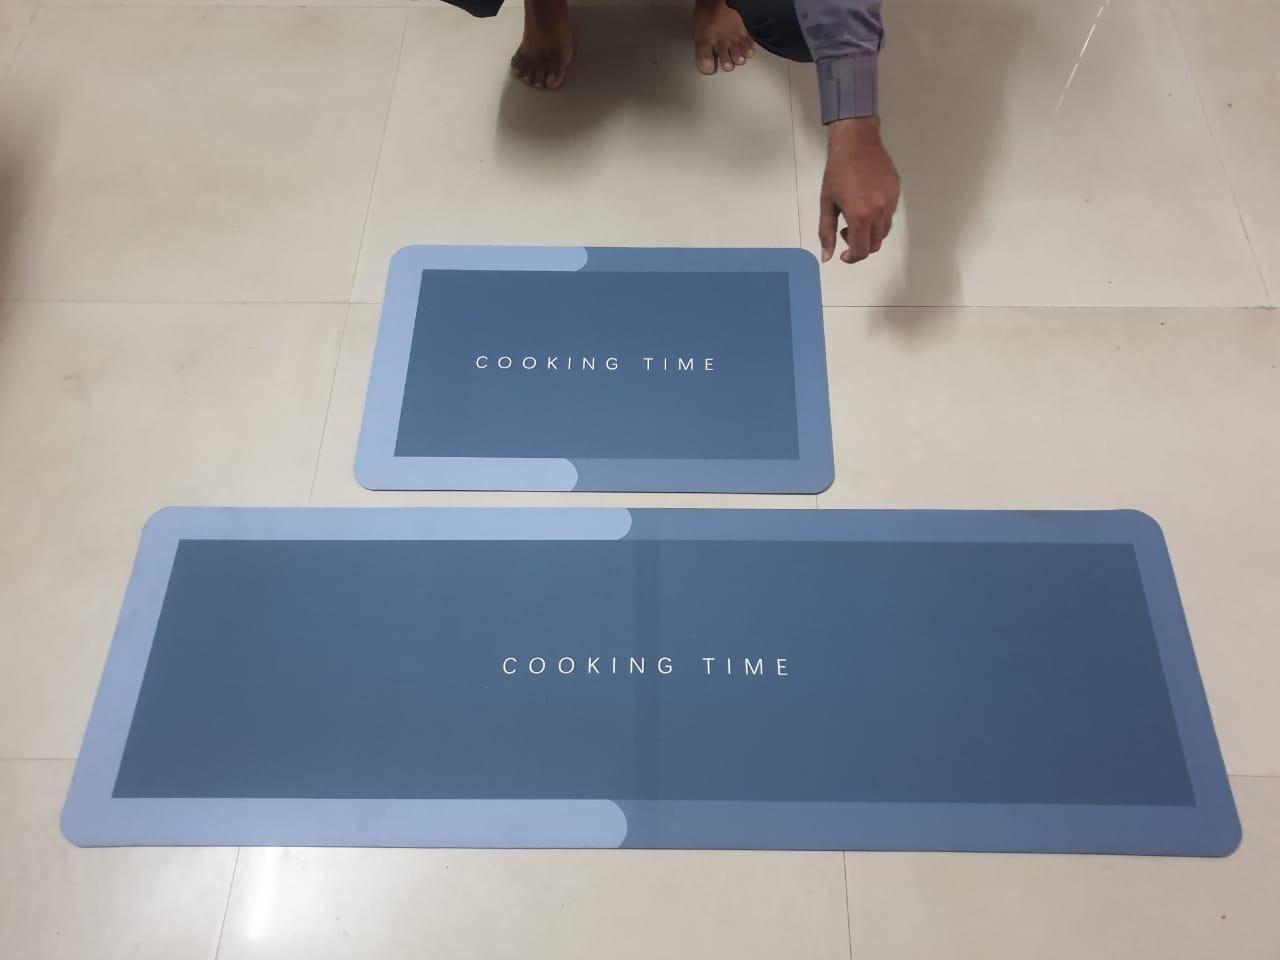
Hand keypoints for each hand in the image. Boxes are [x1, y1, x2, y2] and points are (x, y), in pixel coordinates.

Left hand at [819, 117, 899, 263]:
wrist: (857, 142)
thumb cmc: (837, 172)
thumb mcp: (827, 203)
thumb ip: (826, 232)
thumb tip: (826, 256)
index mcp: (860, 217)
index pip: (861, 250)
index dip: (852, 258)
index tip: (844, 255)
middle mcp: (879, 212)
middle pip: (875, 245)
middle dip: (860, 246)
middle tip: (846, 231)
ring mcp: (891, 202)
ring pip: (884, 231)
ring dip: (870, 233)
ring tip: (856, 217)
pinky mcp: (896, 192)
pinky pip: (890, 215)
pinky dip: (878, 218)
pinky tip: (866, 203)